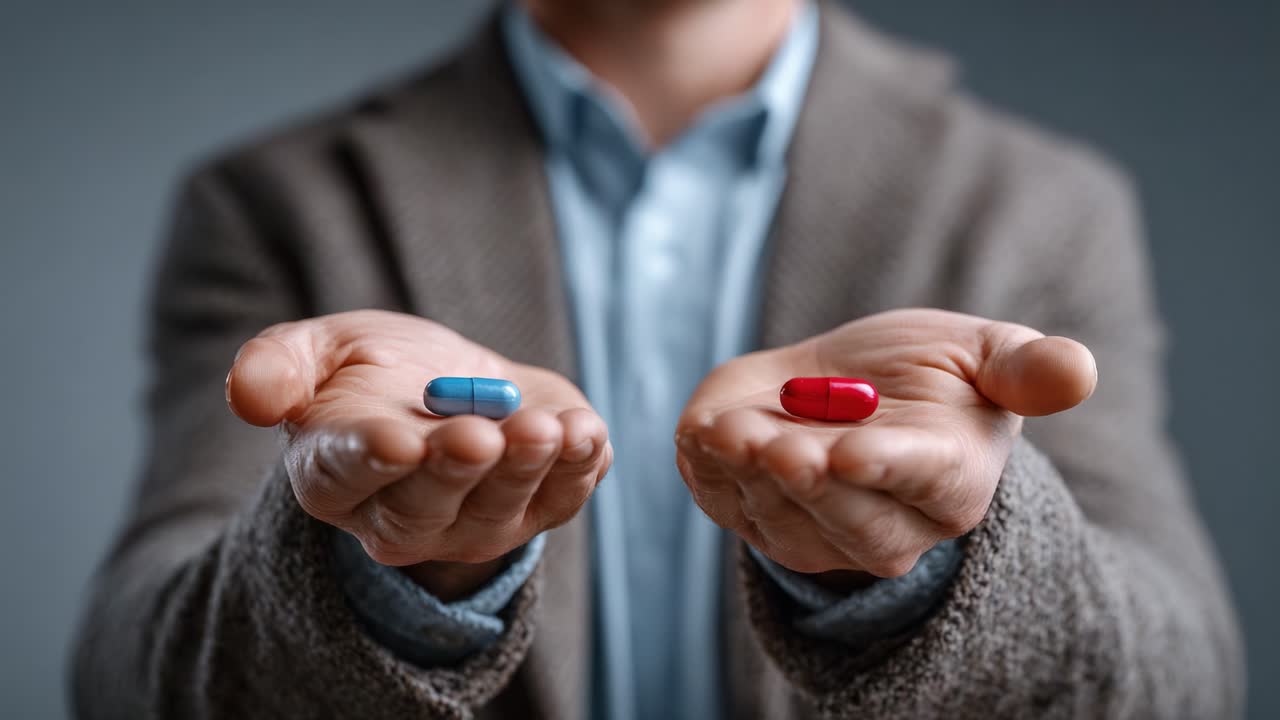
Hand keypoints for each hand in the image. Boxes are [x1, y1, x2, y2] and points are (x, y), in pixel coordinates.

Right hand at [226, 310, 611, 598]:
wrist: (452, 387)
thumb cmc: (372, 371)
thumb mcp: (318, 351)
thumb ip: (276, 367)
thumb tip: (247, 396)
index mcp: (335, 475)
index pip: (345, 476)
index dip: (371, 460)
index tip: (397, 440)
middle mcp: (402, 515)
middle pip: (426, 507)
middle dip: (457, 472)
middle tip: (482, 436)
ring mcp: (475, 521)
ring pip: (500, 509)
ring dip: (527, 470)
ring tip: (544, 428)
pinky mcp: (537, 508)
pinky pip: (562, 498)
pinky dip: (578, 469)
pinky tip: (586, 434)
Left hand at [675, 308, 1094, 577]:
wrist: (854, 391)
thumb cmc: (930, 372)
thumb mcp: (984, 354)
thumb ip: (1027, 369)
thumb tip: (1080, 371)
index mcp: (950, 479)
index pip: (919, 483)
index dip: (884, 468)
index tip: (848, 450)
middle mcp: (888, 525)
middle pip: (847, 521)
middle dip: (806, 483)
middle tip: (774, 443)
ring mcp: (818, 530)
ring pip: (780, 520)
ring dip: (745, 476)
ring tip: (725, 428)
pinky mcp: (760, 517)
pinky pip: (729, 505)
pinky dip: (708, 471)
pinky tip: (702, 432)